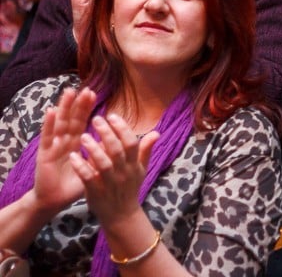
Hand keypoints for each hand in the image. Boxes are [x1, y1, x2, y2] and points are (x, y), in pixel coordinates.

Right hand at [31, 88, 97, 214]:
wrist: (54, 201)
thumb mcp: (94, 168)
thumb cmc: (75, 184)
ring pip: (60, 123)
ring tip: (69, 92)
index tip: (95, 94)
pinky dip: (49, 123)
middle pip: (72, 119)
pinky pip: (47, 137)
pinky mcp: (44, 154)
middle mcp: (64, 141)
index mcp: (75, 143)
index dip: (87, 109)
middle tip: (86, 88)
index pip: (82, 121)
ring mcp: (53, 146)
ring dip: (64, 107)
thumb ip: (106, 154)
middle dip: (78, 104)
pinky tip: (51, 110)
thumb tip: (124, 144)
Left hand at [69, 113, 157, 228]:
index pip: (131, 143)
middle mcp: (124, 173)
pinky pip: (88, 178)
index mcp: (134, 165)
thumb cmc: (129, 188)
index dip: (123, 129)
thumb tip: (156, 132)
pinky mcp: (96, 193)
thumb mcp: (141, 170)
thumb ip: (146, 150)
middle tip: (96, 119)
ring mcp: (110, 184)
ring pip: (103, 164)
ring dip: (93, 149)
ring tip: (83, 136)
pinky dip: (81, 167)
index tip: (112, 116)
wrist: (121, 216)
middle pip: (117, 150)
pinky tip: (73, 157)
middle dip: (107, 134)